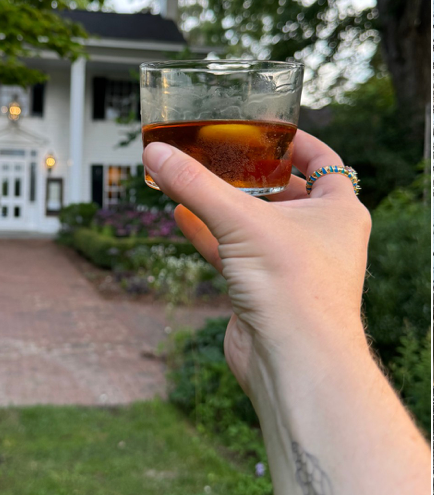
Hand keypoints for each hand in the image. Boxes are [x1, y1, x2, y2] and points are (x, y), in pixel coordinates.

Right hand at [142, 130, 371, 396]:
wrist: (295, 363)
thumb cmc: (294, 290)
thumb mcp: (241, 221)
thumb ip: (195, 185)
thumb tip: (156, 153)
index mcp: (338, 211)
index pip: (323, 162)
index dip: (295, 143)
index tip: (266, 130)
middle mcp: (320, 236)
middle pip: (284, 192)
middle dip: (252, 176)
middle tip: (221, 154)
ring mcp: (291, 265)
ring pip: (254, 224)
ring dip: (224, 205)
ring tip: (193, 181)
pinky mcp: (264, 290)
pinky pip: (234, 252)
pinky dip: (209, 235)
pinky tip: (181, 217)